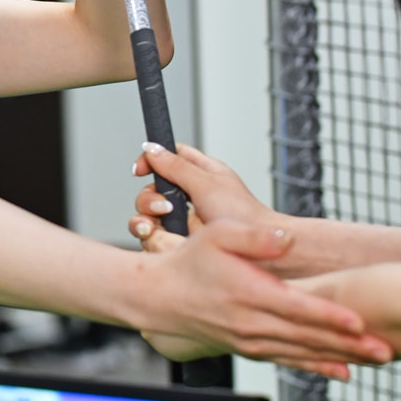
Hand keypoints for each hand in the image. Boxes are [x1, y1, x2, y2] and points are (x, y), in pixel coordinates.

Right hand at [128, 142, 281, 247]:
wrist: (259, 252)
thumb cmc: (244, 217)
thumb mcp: (207, 184)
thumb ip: (177, 166)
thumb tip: (152, 149)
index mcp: (201, 174)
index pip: (169, 158)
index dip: (151, 160)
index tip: (140, 170)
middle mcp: (190, 197)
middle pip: (152, 190)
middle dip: (149, 198)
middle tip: (165, 207)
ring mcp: (184, 222)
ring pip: (148, 216)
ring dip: (147, 219)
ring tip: (158, 224)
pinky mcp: (180, 243)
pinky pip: (156, 239)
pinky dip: (155, 239)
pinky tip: (163, 240)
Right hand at [136, 220, 392, 379]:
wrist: (159, 298)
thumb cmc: (189, 262)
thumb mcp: (217, 234)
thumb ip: (254, 235)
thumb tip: (287, 237)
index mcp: (248, 293)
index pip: (297, 309)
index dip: (329, 316)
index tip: (359, 322)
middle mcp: (251, 323)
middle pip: (309, 337)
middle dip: (350, 345)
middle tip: (386, 348)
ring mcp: (251, 340)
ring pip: (303, 352)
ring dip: (340, 357)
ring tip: (374, 360)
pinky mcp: (250, 349)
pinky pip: (289, 360)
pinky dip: (316, 366)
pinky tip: (341, 370)